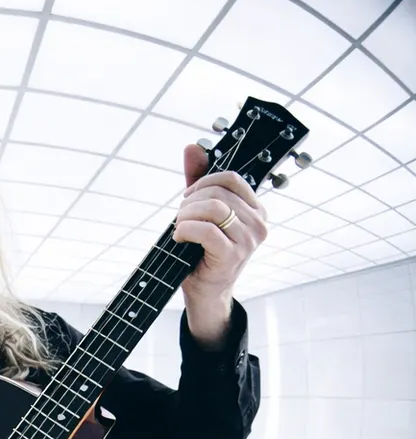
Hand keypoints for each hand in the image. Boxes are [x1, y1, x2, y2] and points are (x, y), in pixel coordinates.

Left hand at [173, 143, 267, 328]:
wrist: (205, 292)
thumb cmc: (203, 252)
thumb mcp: (201, 212)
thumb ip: (198, 180)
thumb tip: (192, 147)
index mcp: (257, 210)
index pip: (231, 178)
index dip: (203, 182)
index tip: (188, 198)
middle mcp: (259, 224)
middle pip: (218, 192)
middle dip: (190, 202)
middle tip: (180, 218)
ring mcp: (248, 240)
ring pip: (212, 208)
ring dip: (186, 216)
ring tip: (179, 228)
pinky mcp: (233, 255)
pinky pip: (206, 230)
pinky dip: (185, 230)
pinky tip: (179, 238)